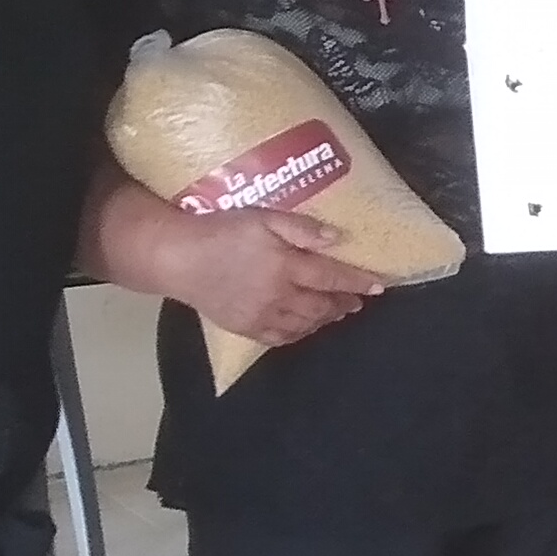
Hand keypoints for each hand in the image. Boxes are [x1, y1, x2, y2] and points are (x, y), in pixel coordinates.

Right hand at [159, 209, 385, 346]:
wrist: (177, 257)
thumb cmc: (222, 230)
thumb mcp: (263, 217)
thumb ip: (301, 228)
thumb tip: (337, 239)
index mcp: (285, 265)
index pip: (332, 277)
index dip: (357, 282)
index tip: (379, 286)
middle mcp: (278, 295)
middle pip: (322, 305)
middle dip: (344, 303)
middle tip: (358, 301)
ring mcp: (261, 315)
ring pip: (305, 324)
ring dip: (325, 319)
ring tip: (337, 312)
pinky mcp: (245, 328)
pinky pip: (281, 337)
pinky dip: (300, 333)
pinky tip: (305, 326)